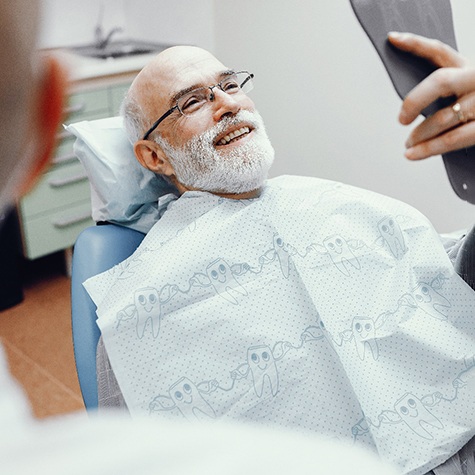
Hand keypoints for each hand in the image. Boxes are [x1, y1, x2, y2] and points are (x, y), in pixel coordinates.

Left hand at [388, 32, 474, 159]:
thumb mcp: (468, 88)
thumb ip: (448, 90)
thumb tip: (410, 107)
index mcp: (471, 67)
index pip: (439, 50)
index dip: (415, 43)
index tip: (393, 39)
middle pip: (441, 81)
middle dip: (415, 100)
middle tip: (402, 119)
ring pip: (444, 117)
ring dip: (420, 134)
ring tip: (409, 145)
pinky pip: (453, 139)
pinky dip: (429, 149)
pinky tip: (413, 154)